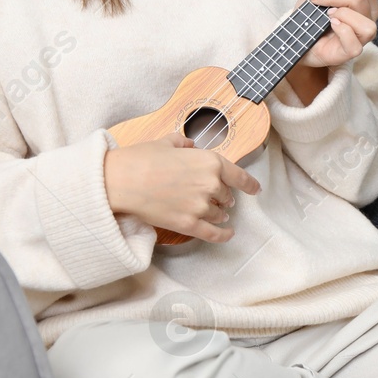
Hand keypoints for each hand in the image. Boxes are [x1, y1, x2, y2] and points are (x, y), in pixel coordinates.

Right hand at [103, 134, 261, 242]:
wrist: (122, 181)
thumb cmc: (141, 159)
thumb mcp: (167, 142)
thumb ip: (184, 143)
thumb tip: (190, 145)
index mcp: (210, 162)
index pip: (239, 176)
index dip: (250, 184)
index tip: (255, 189)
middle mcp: (211, 184)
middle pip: (226, 195)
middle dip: (223, 197)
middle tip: (217, 197)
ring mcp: (201, 206)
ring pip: (219, 214)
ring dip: (220, 213)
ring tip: (218, 214)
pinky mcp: (189, 224)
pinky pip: (213, 233)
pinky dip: (223, 235)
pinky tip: (228, 234)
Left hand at [296, 0, 377, 69]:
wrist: (295, 37)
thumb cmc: (311, 12)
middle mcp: (369, 16)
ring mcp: (363, 35)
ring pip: (364, 18)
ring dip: (339, 11)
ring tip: (326, 14)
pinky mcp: (353, 51)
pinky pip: (355, 39)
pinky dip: (340, 29)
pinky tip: (329, 26)